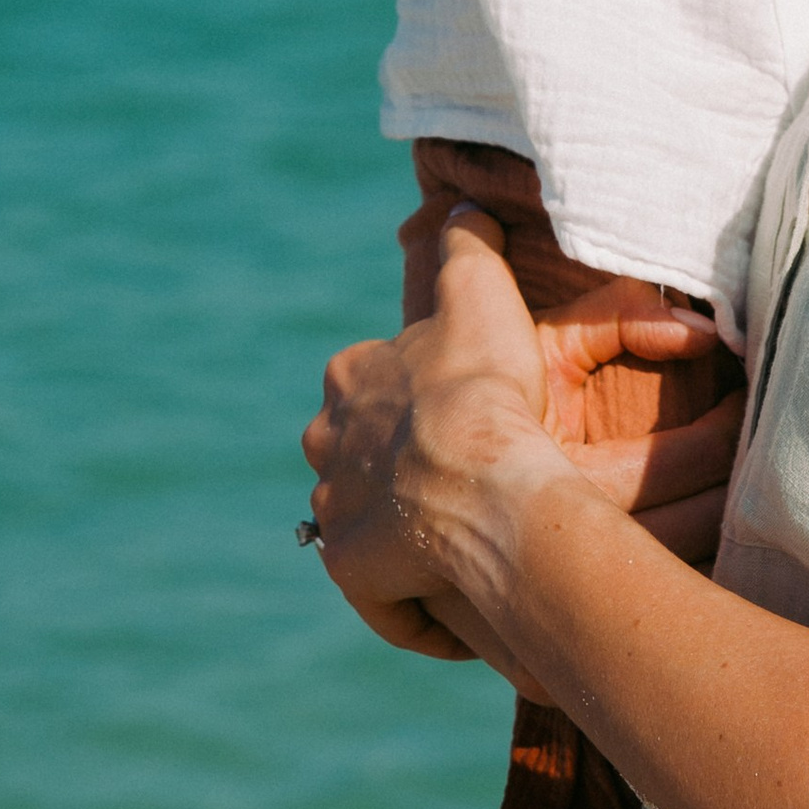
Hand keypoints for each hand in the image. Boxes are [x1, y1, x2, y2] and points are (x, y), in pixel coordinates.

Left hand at [304, 209, 733, 669]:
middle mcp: (326, 444)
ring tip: (462, 543)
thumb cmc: (482, 387)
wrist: (478, 479)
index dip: (420, 403)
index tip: (465, 417)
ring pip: (366, 523)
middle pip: (359, 457)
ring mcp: (334, 511)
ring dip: (405, 534)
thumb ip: (467, 244)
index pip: (373, 387)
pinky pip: (383, 596)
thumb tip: (465, 204)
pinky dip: (414, 602)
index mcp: (350, 379)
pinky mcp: (351, 570)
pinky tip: (456, 604)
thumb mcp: (479, 291)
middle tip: (465, 483)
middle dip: (399, 470)